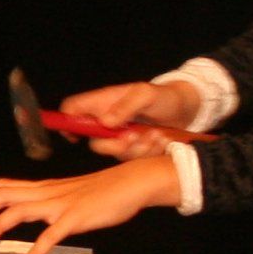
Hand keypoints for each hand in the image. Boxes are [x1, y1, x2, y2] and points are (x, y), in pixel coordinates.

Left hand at [0, 154, 177, 253]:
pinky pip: (51, 236)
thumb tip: (35, 212)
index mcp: (45, 188)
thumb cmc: (104, 191)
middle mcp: (47, 193)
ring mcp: (60, 205)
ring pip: (19, 211)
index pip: (4, 184)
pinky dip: (35, 251)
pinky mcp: (76, 218)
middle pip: (4, 194)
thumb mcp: (70, 194)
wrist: (133, 182)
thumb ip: (50, 203)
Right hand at [61, 79, 198, 158]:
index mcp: (103, 103)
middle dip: (114, 145)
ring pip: (116, 154)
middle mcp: (108, 122)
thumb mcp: (146, 94)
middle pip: (94, 142)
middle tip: (132, 137)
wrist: (186, 110)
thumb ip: (125, 106)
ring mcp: (120, 137)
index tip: (75, 136)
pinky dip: (149, 152)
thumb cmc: (163, 96)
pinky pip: (133, 159)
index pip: (72, 110)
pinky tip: (160, 139)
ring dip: (138, 148)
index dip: (66, 123)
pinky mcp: (134, 150)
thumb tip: (105, 122)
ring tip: (155, 134)